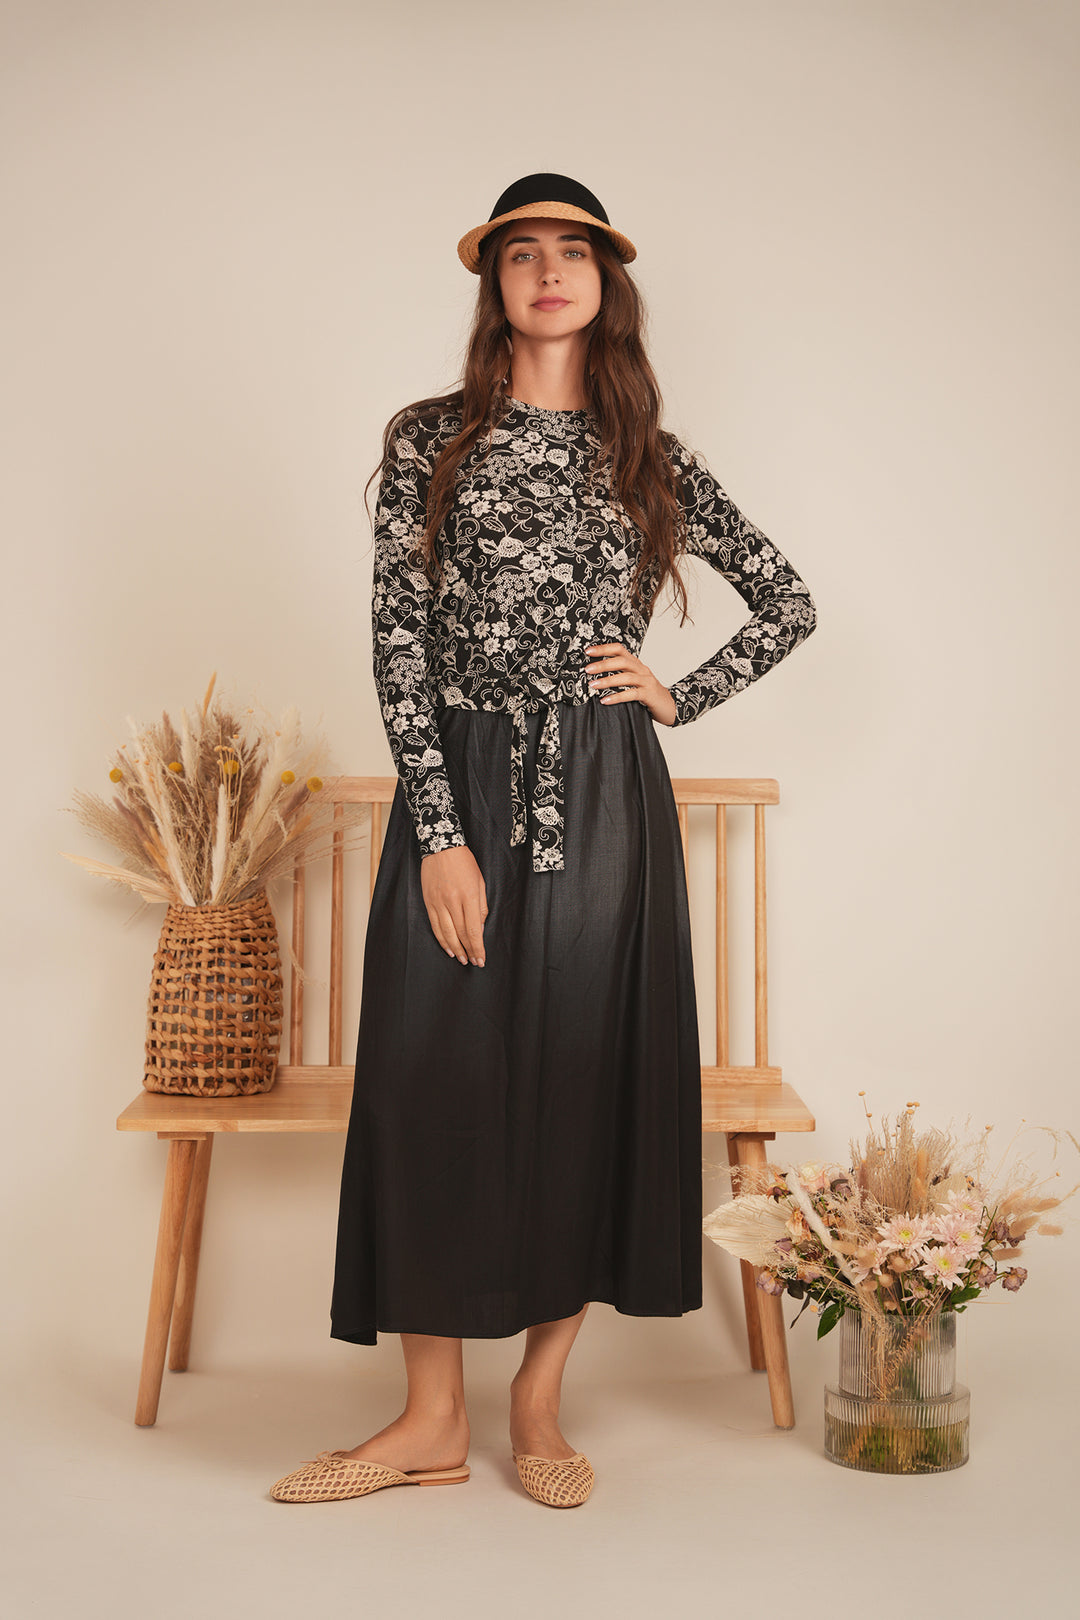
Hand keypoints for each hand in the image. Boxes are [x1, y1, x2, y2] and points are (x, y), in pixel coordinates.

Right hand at [420, 844, 487, 965]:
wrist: (441, 846)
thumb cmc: (464, 862)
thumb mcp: (480, 882)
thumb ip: (481, 907)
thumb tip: (479, 929)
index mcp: (469, 896)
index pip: (473, 930)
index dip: (478, 948)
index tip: (481, 959)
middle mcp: (453, 901)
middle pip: (461, 934)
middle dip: (468, 951)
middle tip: (473, 962)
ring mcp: (438, 902)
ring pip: (446, 933)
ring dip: (455, 949)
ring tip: (461, 958)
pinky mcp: (429, 901)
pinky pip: (435, 925)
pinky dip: (441, 939)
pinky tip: (448, 947)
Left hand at [585, 643, 676, 726]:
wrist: (670, 707)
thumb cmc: (648, 695)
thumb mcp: (634, 682)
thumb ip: (619, 676)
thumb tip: (594, 677)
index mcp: (636, 664)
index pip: (619, 649)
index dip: (604, 648)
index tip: (588, 651)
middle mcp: (642, 669)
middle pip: (622, 661)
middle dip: (603, 664)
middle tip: (587, 669)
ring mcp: (647, 681)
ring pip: (626, 677)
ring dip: (608, 681)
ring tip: (593, 685)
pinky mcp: (649, 695)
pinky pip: (632, 694)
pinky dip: (617, 697)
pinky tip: (605, 700)